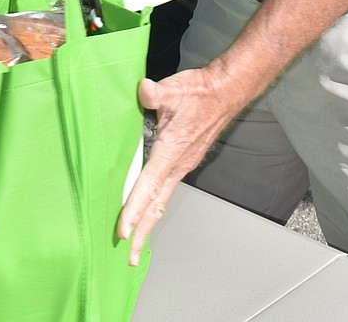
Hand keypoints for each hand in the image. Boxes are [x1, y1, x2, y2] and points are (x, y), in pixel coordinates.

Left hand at [118, 66, 238, 265]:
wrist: (224, 93)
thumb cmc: (201, 93)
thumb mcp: (174, 89)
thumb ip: (154, 93)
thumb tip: (143, 90)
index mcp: (171, 152)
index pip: (149, 186)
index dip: (135, 209)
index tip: (123, 231)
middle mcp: (177, 165)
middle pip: (157, 207)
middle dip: (142, 234)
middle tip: (130, 257)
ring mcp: (183, 165)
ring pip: (162, 199)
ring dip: (148, 220)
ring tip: (135, 239)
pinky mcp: (185, 160)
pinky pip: (166, 187)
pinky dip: (155, 202)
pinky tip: (148, 203)